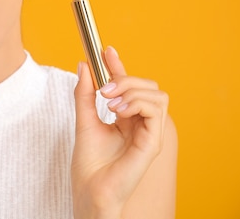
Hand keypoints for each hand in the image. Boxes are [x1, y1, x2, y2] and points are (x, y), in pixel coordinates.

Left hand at [72, 46, 168, 218]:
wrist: (89, 190)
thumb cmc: (88, 163)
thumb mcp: (83, 119)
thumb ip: (84, 93)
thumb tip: (85, 65)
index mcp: (125, 118)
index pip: (129, 85)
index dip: (119, 65)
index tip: (105, 50)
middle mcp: (140, 123)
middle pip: (148, 85)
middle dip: (125, 77)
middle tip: (104, 88)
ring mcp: (149, 132)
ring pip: (156, 94)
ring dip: (131, 90)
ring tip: (109, 103)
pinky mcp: (152, 142)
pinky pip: (156, 110)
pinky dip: (137, 103)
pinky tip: (118, 111)